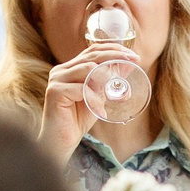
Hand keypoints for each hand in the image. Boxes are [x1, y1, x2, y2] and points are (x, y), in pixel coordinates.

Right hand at [38, 38, 144, 161]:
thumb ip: (110, 82)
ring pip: (88, 69)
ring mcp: (57, 79)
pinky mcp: (55, 92)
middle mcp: (62, 70)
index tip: (134, 56)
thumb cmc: (78, 119)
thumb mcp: (99, 97)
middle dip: (116, 57)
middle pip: (92, 56)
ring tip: (112, 95)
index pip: (94, 51)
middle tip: (134, 62)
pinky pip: (82, 89)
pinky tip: (100, 110)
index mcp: (71, 68)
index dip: (114, 50)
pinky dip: (95, 99)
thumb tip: (129, 66)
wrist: (62, 141)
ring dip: (105, 81)